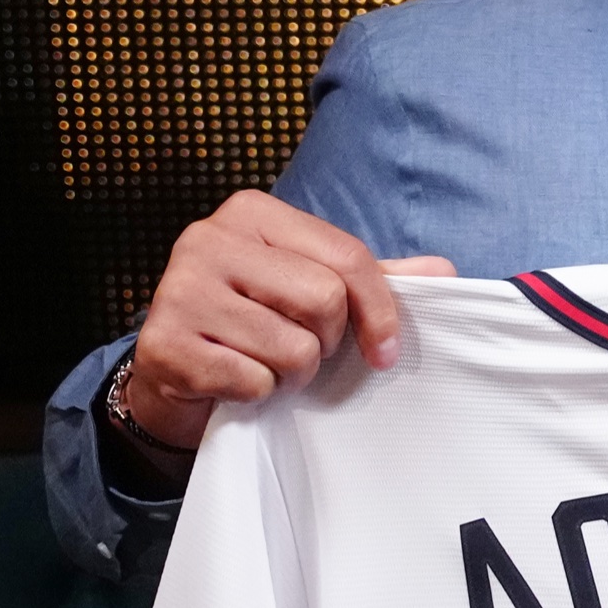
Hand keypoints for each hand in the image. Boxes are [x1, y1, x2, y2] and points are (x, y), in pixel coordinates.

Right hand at [112, 190, 452, 458]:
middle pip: (323, 300)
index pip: (348, 258)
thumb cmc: (255, 323)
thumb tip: (444, 270)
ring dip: (291, 374)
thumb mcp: (312, 289)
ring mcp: (179, 289)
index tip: (385, 351)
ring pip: (292, 348)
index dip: (381, 312)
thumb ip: (372, 279)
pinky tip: (234, 379)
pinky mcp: (163, 344)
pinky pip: (253, 381)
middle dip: (326, 342)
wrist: (176, 370)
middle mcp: (208, 239)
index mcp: (252, 213)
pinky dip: (257, 393)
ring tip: (265, 363)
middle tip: (302, 350)